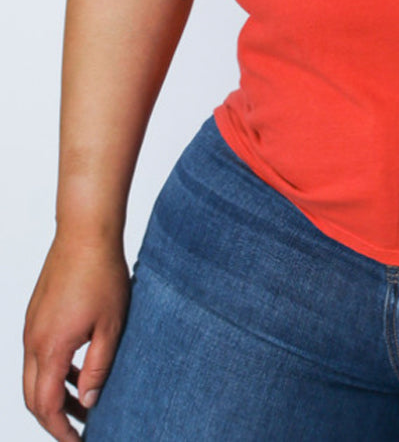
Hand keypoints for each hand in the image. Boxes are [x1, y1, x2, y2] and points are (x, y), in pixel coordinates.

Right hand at [23, 234, 129, 439]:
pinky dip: (52, 372)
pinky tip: (78, 370)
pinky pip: (37, 354)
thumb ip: (98, 366)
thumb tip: (88, 400)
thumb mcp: (112, 325)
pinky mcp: (36, 314)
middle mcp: (33, 340)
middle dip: (53, 420)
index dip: (60, 431)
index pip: (45, 406)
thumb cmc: (103, 274)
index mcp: (50, 347)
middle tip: (79, 431)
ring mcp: (31, 326)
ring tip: (85, 403)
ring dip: (53, 395)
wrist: (85, 232)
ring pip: (32, 376)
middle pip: (32, 397)